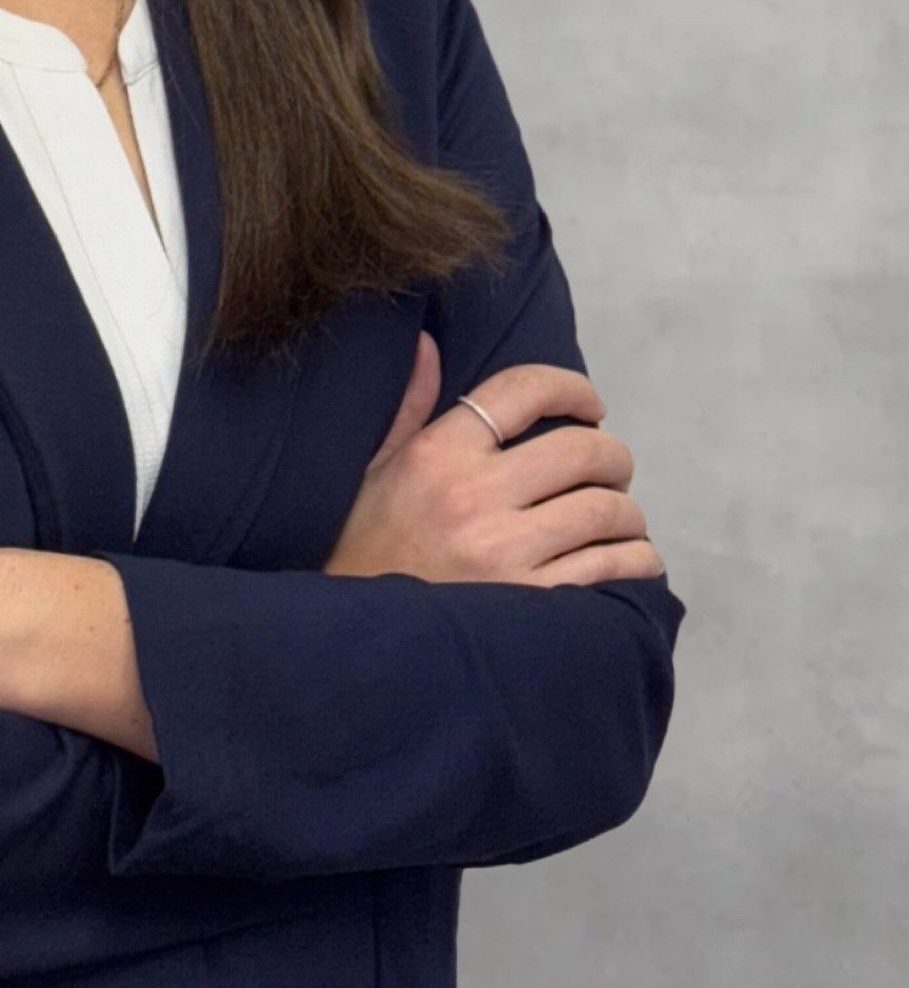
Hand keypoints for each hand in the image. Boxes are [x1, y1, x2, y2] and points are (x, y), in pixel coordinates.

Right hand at [323, 331, 666, 588]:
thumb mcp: (373, 472)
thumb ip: (409, 407)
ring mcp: (504, 554)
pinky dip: (634, 562)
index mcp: (437, 454)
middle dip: (613, 456)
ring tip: (620, 521)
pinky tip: (628, 562)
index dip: (572, 388)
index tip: (590, 405)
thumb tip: (427, 342)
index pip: (522, 390)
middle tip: (612, 470)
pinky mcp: (531, 608)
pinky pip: (611, 569)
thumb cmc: (365, 552)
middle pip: (582, 450)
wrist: (353, 645)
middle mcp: (473, 497)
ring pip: (606, 511)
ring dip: (628, 514)